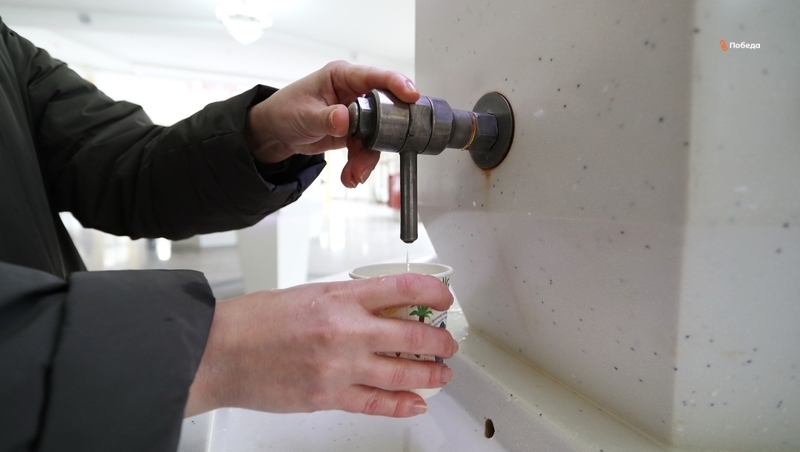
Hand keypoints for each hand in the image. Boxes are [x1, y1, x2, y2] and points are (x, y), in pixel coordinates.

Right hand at [184, 273, 456, 417]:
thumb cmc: (256, 320)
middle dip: (440, 341)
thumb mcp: (309, 294)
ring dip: (430, 375)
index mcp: (340, 297)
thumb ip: (348, 302)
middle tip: (447, 343)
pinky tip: (415, 403)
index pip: (402, 288)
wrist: (220, 351)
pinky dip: (401, 405)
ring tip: (440, 374)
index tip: (444, 298)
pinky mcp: (329, 396)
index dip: (433, 293)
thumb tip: (384, 309)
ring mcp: (339, 366)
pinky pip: (376, 403)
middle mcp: (345, 330)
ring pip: (402, 373)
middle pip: (412, 335)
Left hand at [243, 61, 419, 187]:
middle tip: (374, 153)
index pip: (375, 77)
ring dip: (367, 158)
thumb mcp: (304, 114)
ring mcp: (356, 114)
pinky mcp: (354, 133)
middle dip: (382, 137)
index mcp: (343, 77)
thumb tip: (345, 119)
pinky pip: (365, 149)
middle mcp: (354, 93)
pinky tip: (350, 176)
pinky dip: (359, 165)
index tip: (411, 96)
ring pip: (376, 136)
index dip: (396, 84)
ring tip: (355, 175)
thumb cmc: (284, 111)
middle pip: (384, 111)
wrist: (275, 134)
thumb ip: (326, 118)